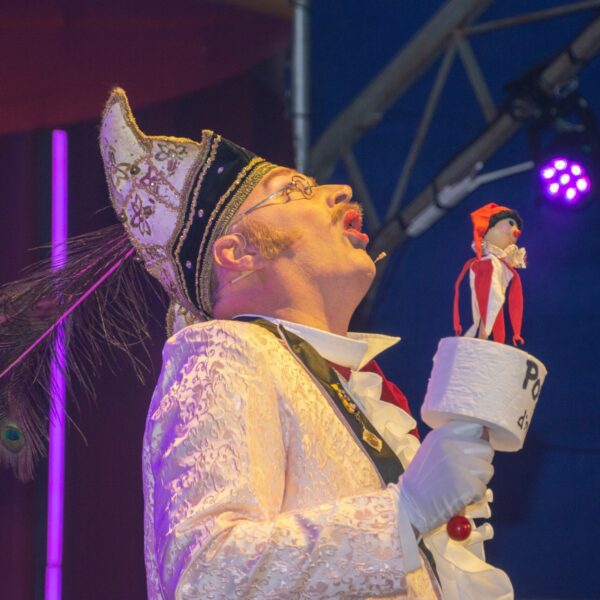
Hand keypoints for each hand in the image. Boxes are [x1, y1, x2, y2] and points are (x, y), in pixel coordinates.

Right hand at [398, 421, 493, 535]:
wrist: (411, 504)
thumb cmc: (424, 476)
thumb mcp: (433, 448)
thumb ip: (455, 438)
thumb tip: (484, 432)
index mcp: (442, 433)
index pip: (475, 427)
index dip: (478, 438)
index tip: (472, 448)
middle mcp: (451, 445)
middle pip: (486, 448)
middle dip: (480, 461)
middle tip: (464, 471)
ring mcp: (459, 464)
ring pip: (488, 469)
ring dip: (478, 479)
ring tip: (461, 483)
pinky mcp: (466, 485)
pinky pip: (483, 488)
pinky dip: (474, 495)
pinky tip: (459, 495)